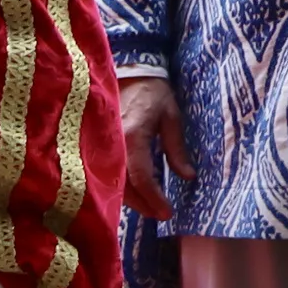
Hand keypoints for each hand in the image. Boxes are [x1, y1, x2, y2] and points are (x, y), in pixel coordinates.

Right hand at [116, 76, 185, 225]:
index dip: (153, 198)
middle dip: (143, 204)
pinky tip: (134, 194)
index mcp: (133, 136)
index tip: (167, 212)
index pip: (142, 177)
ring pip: (112, 183)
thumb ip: (177, 149)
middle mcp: (114, 144)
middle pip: (124, 186)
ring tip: (150, 208)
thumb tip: (188, 176)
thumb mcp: (172, 117)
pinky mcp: (100, 146)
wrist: (129, 73)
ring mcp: (104, 145)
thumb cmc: (153, 93)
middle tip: (160, 215)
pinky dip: (121, 187)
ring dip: (131, 200)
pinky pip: (107, 173)